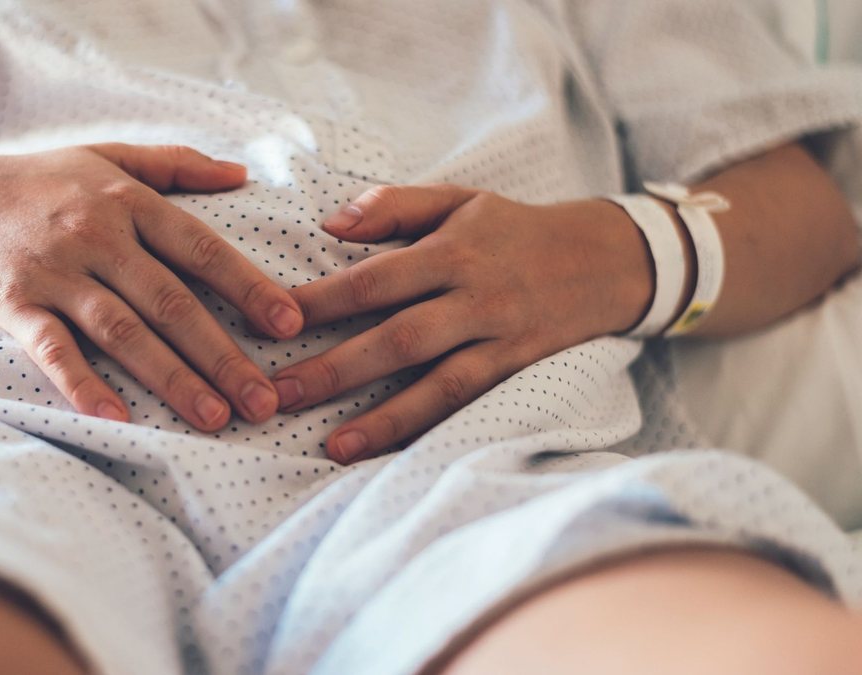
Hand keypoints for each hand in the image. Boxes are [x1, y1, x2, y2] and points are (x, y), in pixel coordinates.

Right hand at [0, 143, 303, 430]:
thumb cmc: (40, 182)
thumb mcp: (107, 156)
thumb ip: (176, 164)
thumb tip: (242, 174)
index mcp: (129, 200)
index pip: (202, 248)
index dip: (249, 287)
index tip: (291, 326)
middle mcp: (97, 235)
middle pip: (171, 302)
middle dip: (222, 355)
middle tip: (263, 402)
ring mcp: (55, 272)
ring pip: (123, 331)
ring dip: (171, 378)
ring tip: (214, 418)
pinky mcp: (14, 304)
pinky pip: (52, 349)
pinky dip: (83, 384)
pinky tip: (118, 419)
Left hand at [271, 185, 652, 462]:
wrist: (606, 260)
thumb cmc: (513, 229)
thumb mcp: (459, 199)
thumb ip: (394, 206)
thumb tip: (330, 222)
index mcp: (453, 249)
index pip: (376, 278)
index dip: (323, 301)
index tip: (272, 320)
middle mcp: (476, 297)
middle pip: (399, 337)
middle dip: (335, 368)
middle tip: (278, 393)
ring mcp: (499, 340)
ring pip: (437, 384)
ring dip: (382, 418)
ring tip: (330, 446)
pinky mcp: (516, 372)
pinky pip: (467, 406)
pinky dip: (426, 429)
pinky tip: (385, 452)